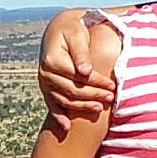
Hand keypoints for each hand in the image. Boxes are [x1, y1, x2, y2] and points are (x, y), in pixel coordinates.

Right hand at [37, 10, 115, 124]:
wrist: (58, 30)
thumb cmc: (72, 31)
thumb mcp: (78, 36)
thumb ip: (82, 53)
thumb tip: (86, 71)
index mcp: (52, 60)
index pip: (78, 76)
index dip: (96, 82)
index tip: (112, 85)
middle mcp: (45, 73)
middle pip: (72, 90)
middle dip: (92, 95)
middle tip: (110, 98)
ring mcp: (44, 82)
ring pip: (64, 100)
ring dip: (81, 107)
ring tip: (99, 108)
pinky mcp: (46, 88)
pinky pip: (51, 104)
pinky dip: (58, 117)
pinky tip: (66, 127)